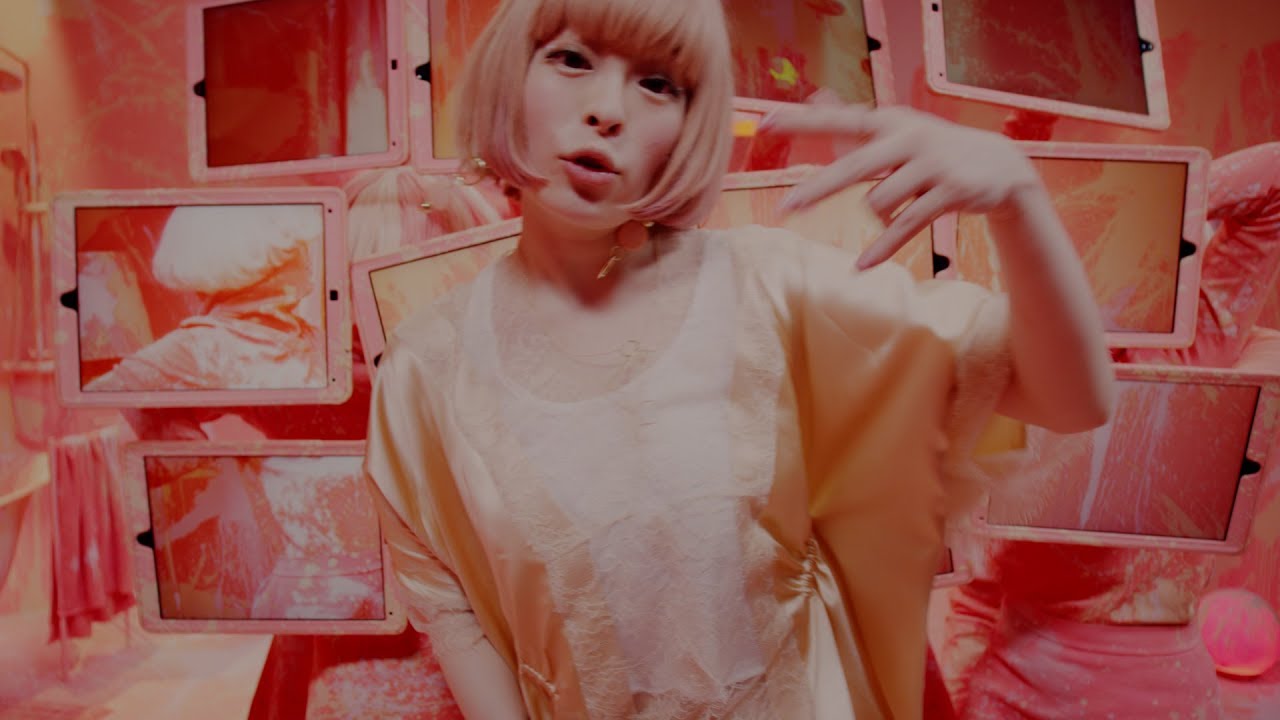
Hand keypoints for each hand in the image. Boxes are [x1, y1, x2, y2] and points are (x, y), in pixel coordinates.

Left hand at [759, 104, 1042, 268]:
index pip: (839, 122)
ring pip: (881, 201)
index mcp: (889, 123)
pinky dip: (883, 246)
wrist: (999, 166)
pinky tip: (862, 266)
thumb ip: (853, 122)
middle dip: (819, 189)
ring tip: (892, 213)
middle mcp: (908, 138)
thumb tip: (816, 96)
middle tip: (785, 209)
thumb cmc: (932, 151)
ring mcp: (932, 164)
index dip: (801, 122)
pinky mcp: (950, 191)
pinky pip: (907, 224)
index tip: (764, 123)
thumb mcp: (896, 132)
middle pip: (855, 167)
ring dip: (877, 218)